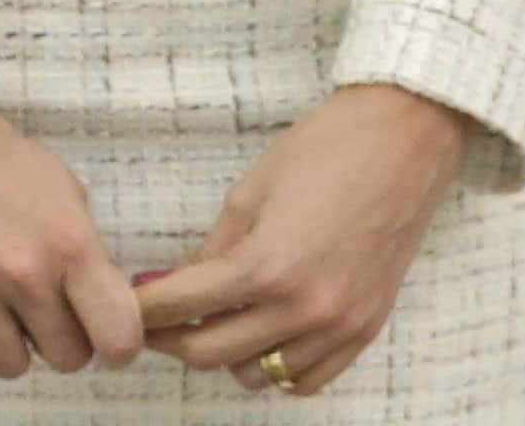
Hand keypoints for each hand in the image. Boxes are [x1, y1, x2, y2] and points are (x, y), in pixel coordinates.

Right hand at [0, 103, 146, 377]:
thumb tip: (102, 303)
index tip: (101, 333)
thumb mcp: (58, 185)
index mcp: (68, 242)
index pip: (119, 338)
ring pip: (11, 366)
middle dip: (56, 336)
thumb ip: (85, 249)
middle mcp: (22, 272)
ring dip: (7, 341)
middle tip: (35, 303)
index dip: (115, 344)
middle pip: (67, 359)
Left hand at [136, 83, 470, 392]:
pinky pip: (306, 379)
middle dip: (171, 337)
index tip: (121, 305)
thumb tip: (174, 287)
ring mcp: (339, 327)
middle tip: (154, 319)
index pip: (181, 307)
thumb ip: (211, 252)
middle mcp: (304, 309)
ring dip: (226, 353)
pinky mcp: (366, 331)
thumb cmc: (323, 153)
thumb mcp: (248, 194)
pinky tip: (263, 334)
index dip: (142, 309)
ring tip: (214, 320)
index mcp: (267, 267)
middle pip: (211, 353)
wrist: (403, 144)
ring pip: (258, 374)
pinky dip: (276, 366)